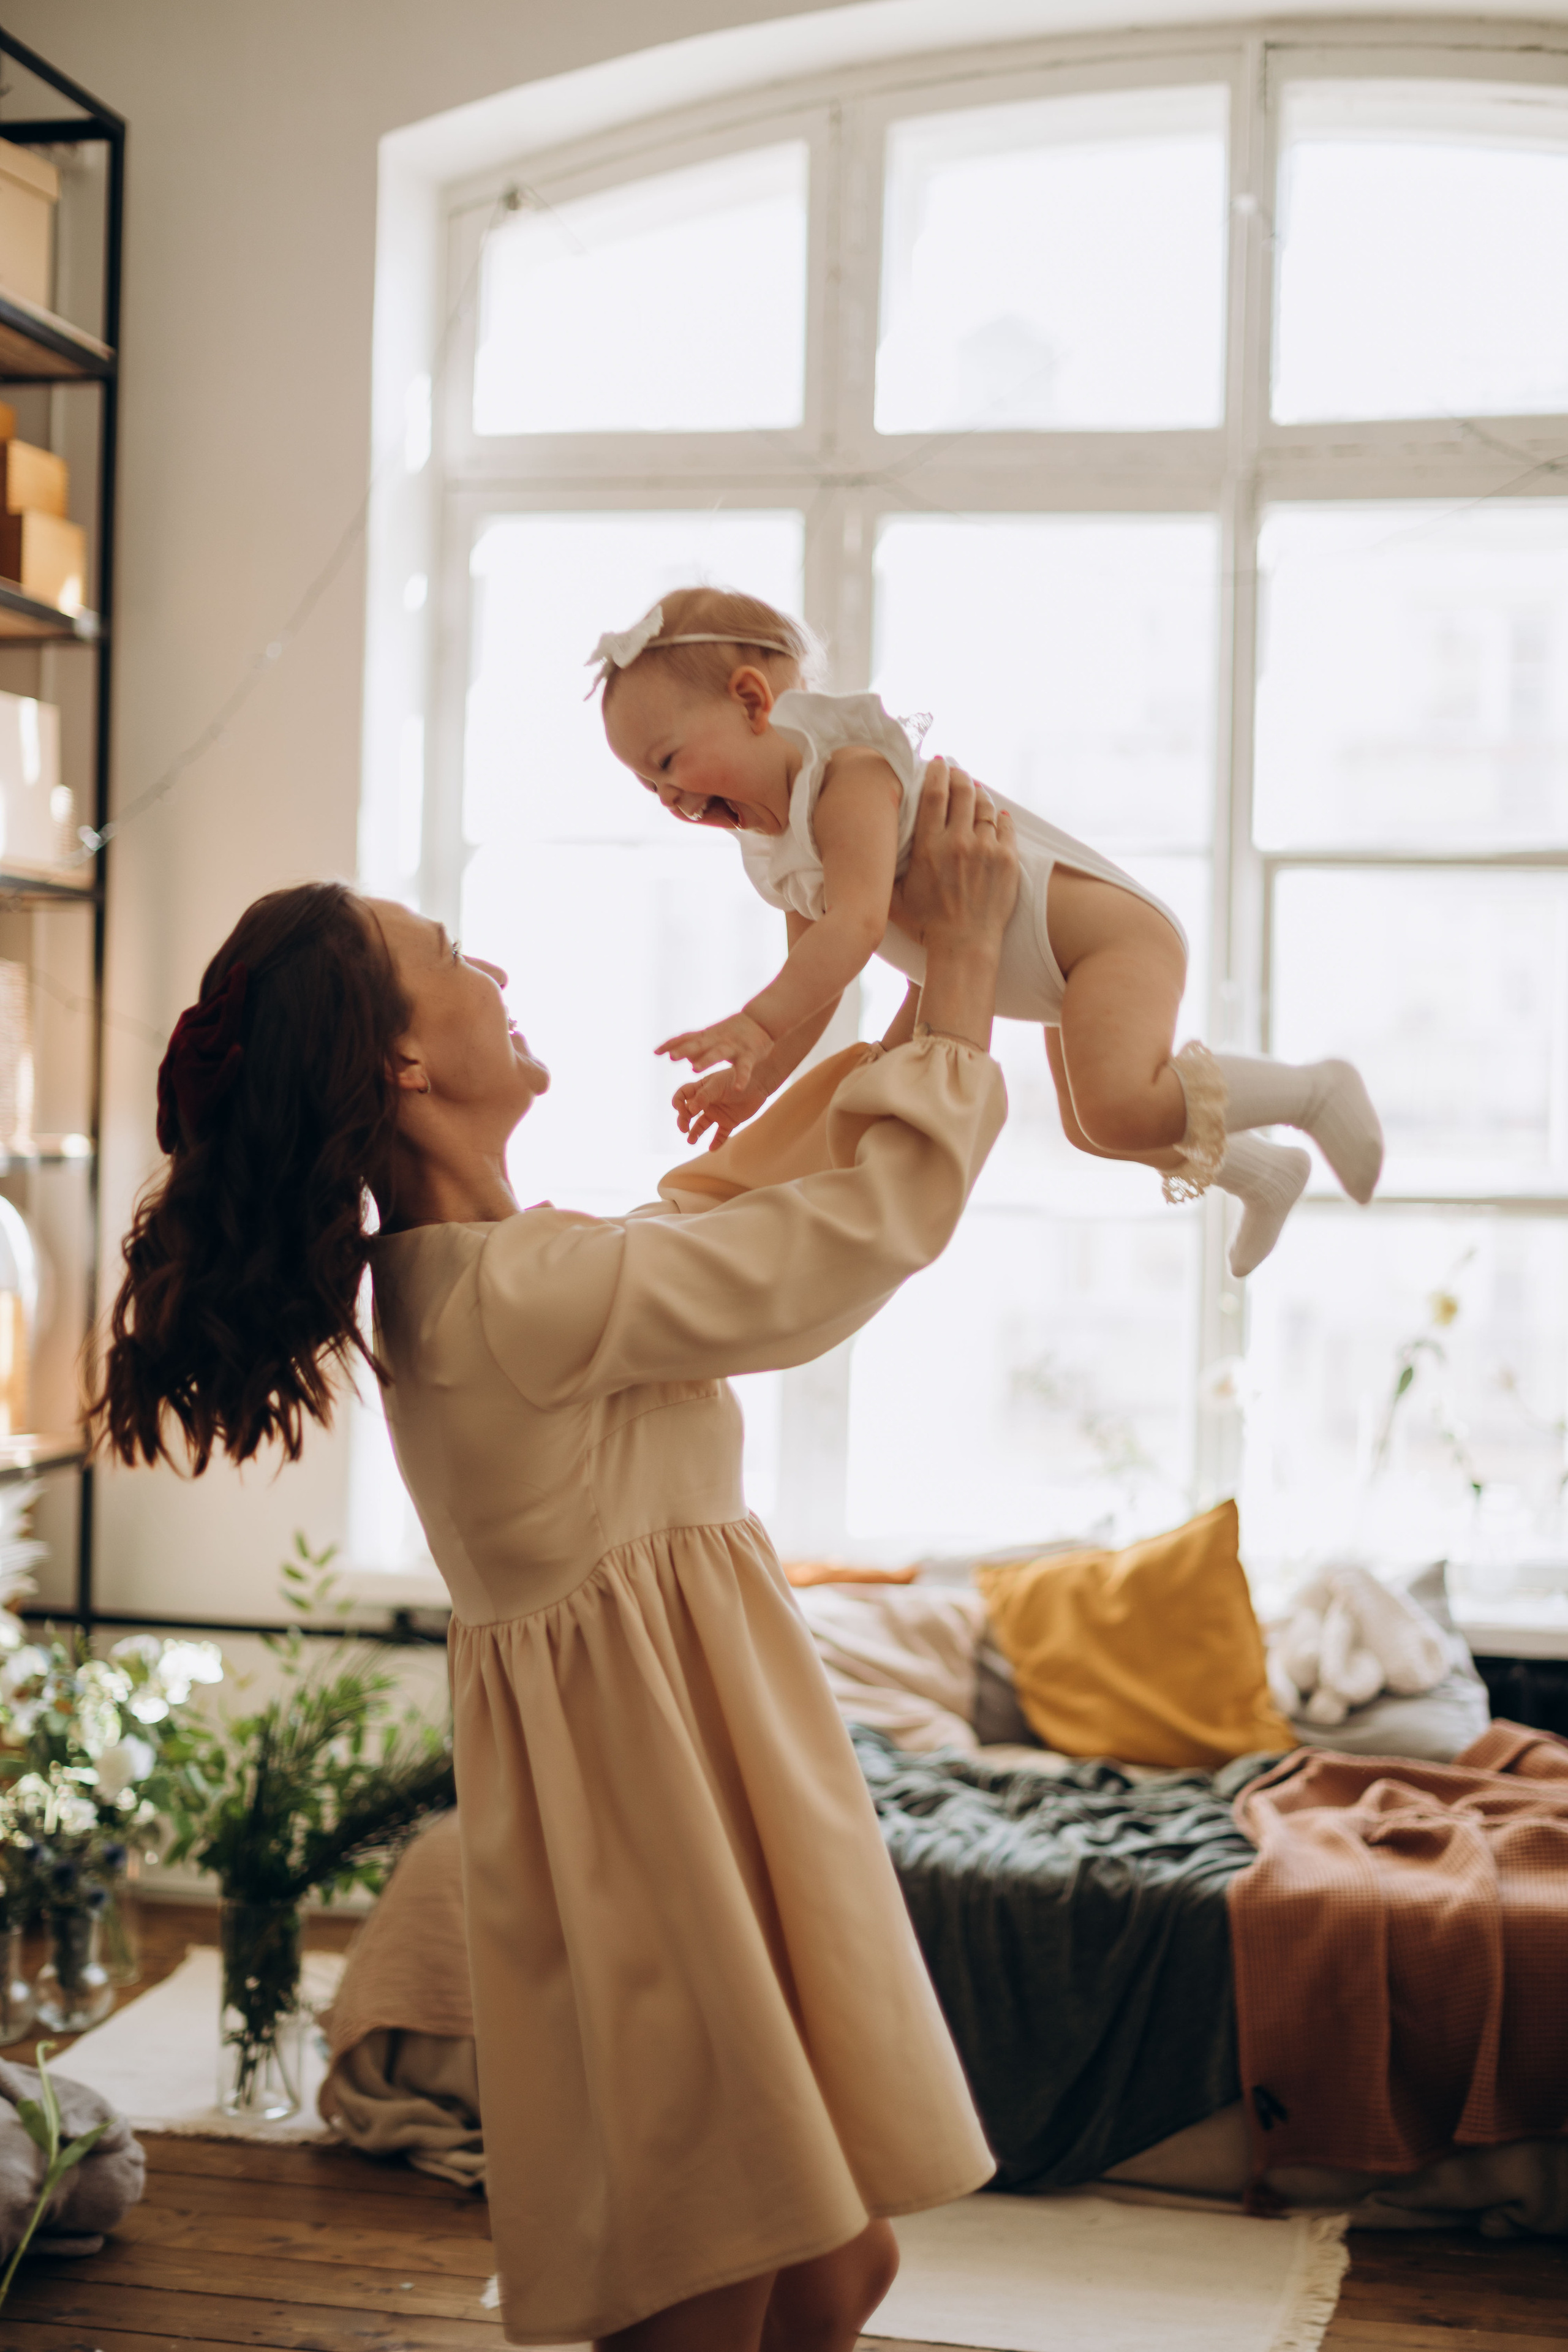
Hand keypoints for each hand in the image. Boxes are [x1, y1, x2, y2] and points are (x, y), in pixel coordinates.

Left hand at [655, 1010, 773, 1089]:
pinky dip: (741, 1078)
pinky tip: (737, 1088)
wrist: (762, 1021)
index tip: (656, 1052)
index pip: (686, 1038)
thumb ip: (691, 1044)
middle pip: (699, 1044)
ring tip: (694, 1069)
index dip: (672, 1044)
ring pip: (718, 1053)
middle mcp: (718, 1040)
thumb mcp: (711, 1036)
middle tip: (672, 1057)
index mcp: (708, 1036)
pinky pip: (745, 1067)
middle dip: (685, 1050)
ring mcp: (734, 1046)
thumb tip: (669, 1054)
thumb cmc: (733, 1031)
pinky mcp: (750, 1054)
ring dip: (706, 1060)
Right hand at [672, 1068, 770, 1148]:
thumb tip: (689, 1110)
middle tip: (684, 1129)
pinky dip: (716, 1142)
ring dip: (695, 1133)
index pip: (682, 1096)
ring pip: (702, 1126)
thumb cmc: (736, 1079)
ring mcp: (717, 1113)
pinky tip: (712, 1148)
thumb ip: (703, 1096)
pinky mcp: (729, 1122)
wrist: (759, 1083)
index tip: (680, 1109)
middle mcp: (707, 1102)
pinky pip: (720, 1135)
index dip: (678, 1103)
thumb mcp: (717, 1085)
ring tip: (691, 1141)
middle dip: (683, 1120)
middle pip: (689, 1113)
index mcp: (701, 1088)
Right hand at [889, 758, 1017, 952]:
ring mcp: (985, 850)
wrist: (964, 946)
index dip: (937, 773)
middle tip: (957, 772)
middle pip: (962, 791)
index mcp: (928, 847)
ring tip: (974, 791)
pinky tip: (995, 815)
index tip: (938, 764)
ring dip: (979, 794)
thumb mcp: (894, 896)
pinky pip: (1005, 826)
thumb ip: (885, 870)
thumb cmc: (926, 925)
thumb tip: (872, 850)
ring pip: (985, 807)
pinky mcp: (1007, 860)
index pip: (934, 794)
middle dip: (959, 776)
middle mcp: (958, 842)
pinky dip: (1000, 817)